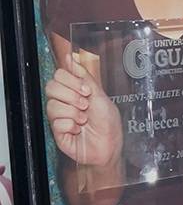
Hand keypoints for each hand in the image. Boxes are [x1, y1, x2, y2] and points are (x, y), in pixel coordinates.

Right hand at [45, 52, 122, 166]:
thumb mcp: (100, 96)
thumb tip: (71, 58)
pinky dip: (71, 125)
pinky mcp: (57, 132)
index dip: (71, 80)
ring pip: (52, 105)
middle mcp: (64, 102)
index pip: (58, 75)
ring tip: (84, 119)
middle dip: (71, 95)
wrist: (111, 146)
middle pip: (51, 87)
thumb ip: (85, 76)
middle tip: (85, 104)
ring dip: (73, 112)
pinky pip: (56, 122)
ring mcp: (59, 117)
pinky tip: (79, 130)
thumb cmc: (108, 123)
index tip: (87, 90)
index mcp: (73, 91)